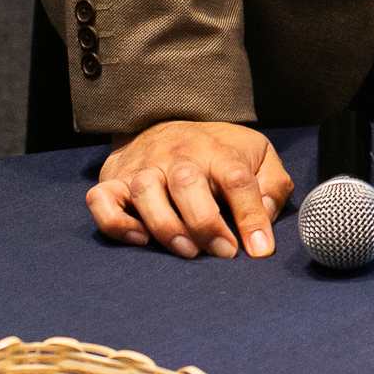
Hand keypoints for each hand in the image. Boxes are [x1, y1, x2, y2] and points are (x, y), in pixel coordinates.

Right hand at [88, 121, 293, 259]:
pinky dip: (116, 223)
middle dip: (205, 222)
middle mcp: (177, 155)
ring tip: (188, 252)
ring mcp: (142, 167)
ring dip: (166, 226)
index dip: (250, 215)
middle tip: (223, 252)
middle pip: (187, 182)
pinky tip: (140, 239)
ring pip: (145, 191)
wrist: (165, 120)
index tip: (260, 250)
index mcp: (218, 150)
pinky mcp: (113, 180)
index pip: (237, 178)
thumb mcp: (257, 156)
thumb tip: (265, 216)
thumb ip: (272, 185)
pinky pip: (102, 201)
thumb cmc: (217, 151)